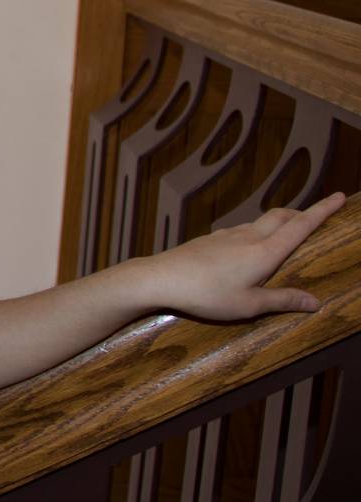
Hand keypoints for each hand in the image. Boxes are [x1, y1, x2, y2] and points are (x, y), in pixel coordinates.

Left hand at [136, 191, 347, 322]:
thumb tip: (316, 302)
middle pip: (282, 215)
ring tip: (287, 231)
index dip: (323, 210)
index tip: (340, 196)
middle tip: (317, 215)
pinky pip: (241, 229)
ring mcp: (227, 235)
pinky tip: (249, 245)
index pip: (301, 225)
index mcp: (265, 251)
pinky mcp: (210, 239)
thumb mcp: (249, 305)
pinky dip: (257, 231)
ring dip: (279, 221)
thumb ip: (283, 300)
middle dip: (303, 212)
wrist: (160, 278)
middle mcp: (248, 236)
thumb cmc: (206, 295)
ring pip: (260, 221)